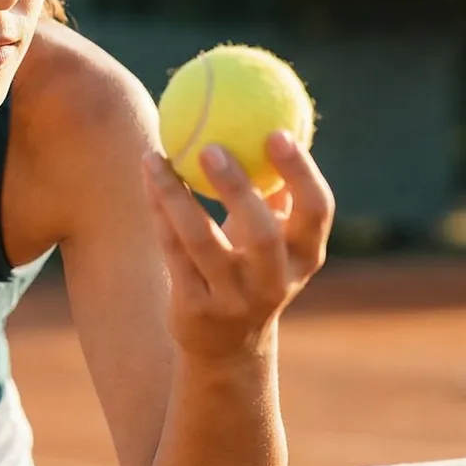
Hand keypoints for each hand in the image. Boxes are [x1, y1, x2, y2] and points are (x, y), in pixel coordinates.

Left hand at [142, 131, 335, 360]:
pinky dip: (159, 212)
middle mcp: (274, 283)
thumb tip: (276, 117)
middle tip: (211, 145)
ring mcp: (234, 300)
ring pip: (201, 242)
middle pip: (262, 234)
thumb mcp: (276, 240)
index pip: (316, 212)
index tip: (277, 132)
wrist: (228, 348)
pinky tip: (148, 176)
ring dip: (176, 196)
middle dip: (238, 189)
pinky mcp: (195, 310)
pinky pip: (171, 251)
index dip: (302, 173)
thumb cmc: (253, 270)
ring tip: (157, 157)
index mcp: (305, 258)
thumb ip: (278, 191)